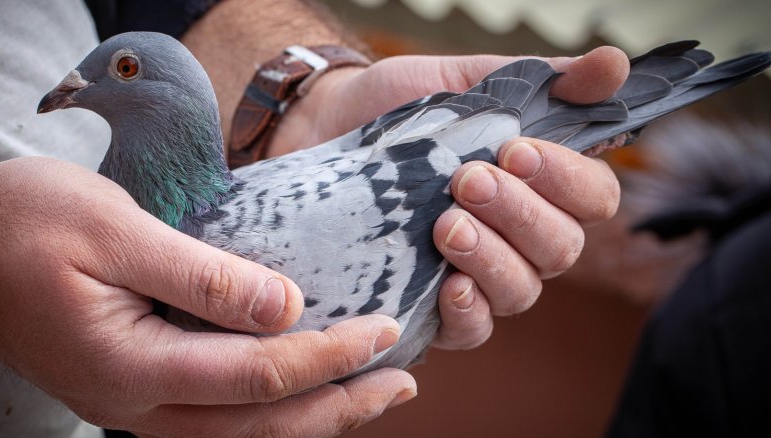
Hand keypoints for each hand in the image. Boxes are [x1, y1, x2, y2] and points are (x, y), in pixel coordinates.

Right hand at [0, 157, 415, 436]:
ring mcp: (129, 405)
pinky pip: (213, 419)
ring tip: (368, 393)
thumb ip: (199, 275)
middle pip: (258, 428)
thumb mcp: (113, 229)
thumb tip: (284, 307)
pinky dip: (267, 411)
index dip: (326, 357)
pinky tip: (298, 392)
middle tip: (401, 381)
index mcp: (131, 366)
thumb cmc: (23, 226)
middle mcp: (133, 405)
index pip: (256, 378)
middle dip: (337, 406)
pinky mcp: (130, 390)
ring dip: (309, 418)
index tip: (382, 330)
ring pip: (238, 437)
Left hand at [267, 47, 628, 349]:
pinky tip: (447, 283)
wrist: (319, 129)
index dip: (568, 181)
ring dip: (492, 258)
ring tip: (447, 225)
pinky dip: (467, 310)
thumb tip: (615, 64)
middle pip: (561, 249)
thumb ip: (539, 81)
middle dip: (520, 215)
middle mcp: (518, 237)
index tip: (516, 150)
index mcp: (537, 185)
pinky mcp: (431, 308)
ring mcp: (478, 276)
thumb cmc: (396, 108)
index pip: (593, 198)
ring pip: (520, 292)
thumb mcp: (464, 83)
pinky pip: (471, 329)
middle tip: (468, 182)